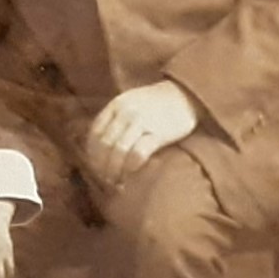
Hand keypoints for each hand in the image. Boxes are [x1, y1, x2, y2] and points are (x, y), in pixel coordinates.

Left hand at [80, 79, 200, 188]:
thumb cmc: (157, 104)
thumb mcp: (131, 103)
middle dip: (102, 167)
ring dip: (115, 170)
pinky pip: (138, 153)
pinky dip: (132, 166)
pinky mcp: (159, 132)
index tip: (96, 169)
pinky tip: (133, 174)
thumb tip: (99, 149)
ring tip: (118, 183)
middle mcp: (125, 112)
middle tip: (106, 181)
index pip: (94, 135)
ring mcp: (142, 121)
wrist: (185, 94)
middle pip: (105, 145)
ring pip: (118, 150)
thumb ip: (115, 120)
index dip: (92, 156)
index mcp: (116, 106)